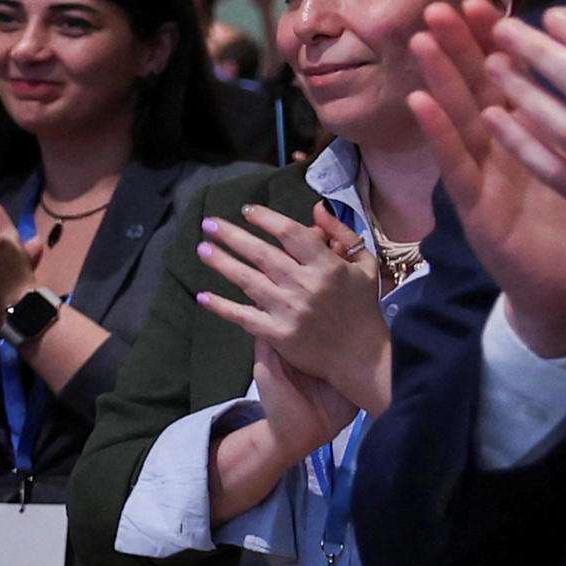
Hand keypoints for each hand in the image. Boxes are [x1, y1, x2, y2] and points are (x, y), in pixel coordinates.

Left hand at [192, 204, 390, 431]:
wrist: (362, 356)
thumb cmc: (362, 307)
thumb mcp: (364, 266)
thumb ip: (341, 234)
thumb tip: (317, 208)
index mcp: (328, 267)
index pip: (292, 233)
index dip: (267, 219)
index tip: (248, 210)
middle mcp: (305, 286)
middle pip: (261, 253)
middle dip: (231, 235)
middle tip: (209, 223)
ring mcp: (289, 310)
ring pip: (247, 280)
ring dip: (221, 262)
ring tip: (201, 248)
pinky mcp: (277, 334)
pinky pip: (242, 316)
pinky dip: (221, 306)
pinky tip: (202, 296)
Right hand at [408, 0, 565, 357]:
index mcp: (527, 139)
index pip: (506, 80)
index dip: (492, 43)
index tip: (485, 2)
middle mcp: (498, 152)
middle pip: (473, 89)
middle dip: (457, 46)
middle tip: (440, 6)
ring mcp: (483, 178)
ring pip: (457, 118)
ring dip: (439, 76)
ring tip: (421, 38)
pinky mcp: (477, 209)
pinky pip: (455, 164)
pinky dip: (437, 132)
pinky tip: (421, 101)